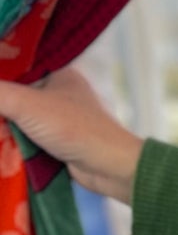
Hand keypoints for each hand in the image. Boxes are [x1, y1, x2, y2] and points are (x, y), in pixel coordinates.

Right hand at [0, 67, 142, 202]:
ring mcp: (60, 119)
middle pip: (15, 93)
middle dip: (0, 105)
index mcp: (58, 73)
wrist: (110, 168)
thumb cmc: (74, 128)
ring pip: (19, 117)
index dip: (1, 75)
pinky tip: (2, 143)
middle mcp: (60, 93)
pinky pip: (27, 137)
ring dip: (4, 126)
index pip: (17, 65)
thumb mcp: (26, 104)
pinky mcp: (58, 142)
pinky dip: (13, 141)